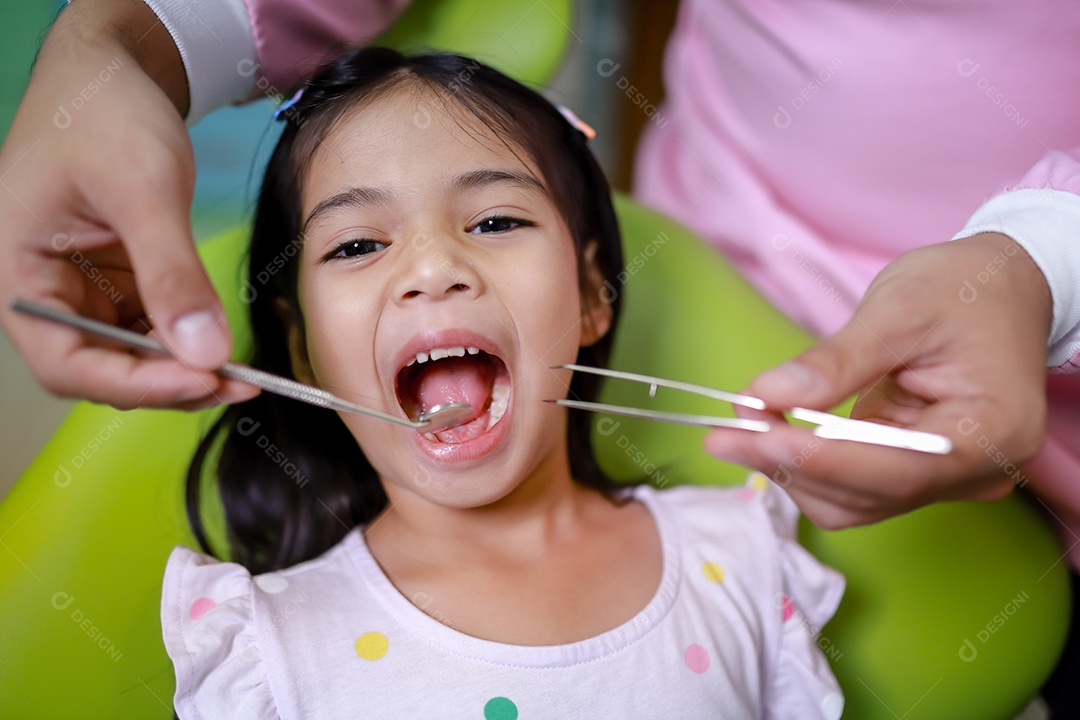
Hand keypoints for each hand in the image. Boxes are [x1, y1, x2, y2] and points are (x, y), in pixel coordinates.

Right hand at [0, 0, 255, 409]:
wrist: (114, 77)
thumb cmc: (106, 115)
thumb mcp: (142, 190)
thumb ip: (172, 274)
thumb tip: (207, 353)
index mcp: (17, 275)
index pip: (66, 362)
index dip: (134, 384)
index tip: (202, 381)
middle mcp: (44, 295)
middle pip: (99, 371)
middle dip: (167, 384)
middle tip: (237, 383)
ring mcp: (81, 293)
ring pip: (130, 359)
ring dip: (183, 371)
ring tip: (242, 372)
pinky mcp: (117, 286)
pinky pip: (151, 331)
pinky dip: (187, 343)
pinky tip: (224, 343)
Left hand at [705, 232, 1050, 527]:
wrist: (999, 288)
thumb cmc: (961, 290)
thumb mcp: (898, 310)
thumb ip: (836, 361)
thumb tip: (768, 395)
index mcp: (991, 431)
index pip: (894, 469)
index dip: (817, 459)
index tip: (752, 438)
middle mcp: (973, 471)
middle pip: (866, 494)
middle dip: (789, 464)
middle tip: (723, 433)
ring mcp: (945, 477)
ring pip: (852, 501)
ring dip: (789, 469)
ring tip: (737, 428)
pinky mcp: (915, 470)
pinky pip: (852, 484)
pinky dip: (806, 463)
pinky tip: (768, 433)